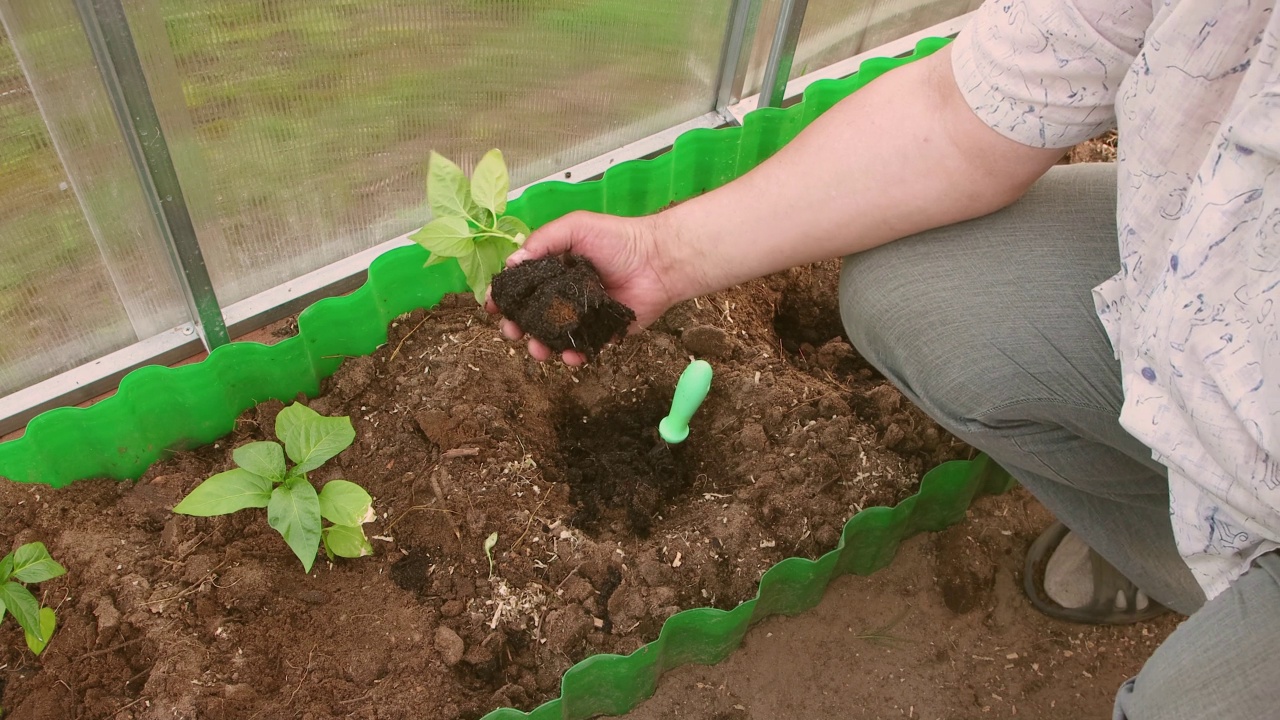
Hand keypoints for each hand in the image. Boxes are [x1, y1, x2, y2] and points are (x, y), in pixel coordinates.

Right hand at [486, 210, 690, 364]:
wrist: (658, 261)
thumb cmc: (618, 239)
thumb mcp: (575, 228)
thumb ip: (542, 241)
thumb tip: (511, 263)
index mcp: (555, 268)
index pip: (522, 285)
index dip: (505, 297)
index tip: (491, 306)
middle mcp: (565, 293)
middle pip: (532, 316)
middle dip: (517, 327)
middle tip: (511, 332)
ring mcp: (582, 315)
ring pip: (553, 337)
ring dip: (539, 346)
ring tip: (537, 350)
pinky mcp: (602, 332)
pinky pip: (581, 348)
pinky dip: (572, 356)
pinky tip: (569, 356)